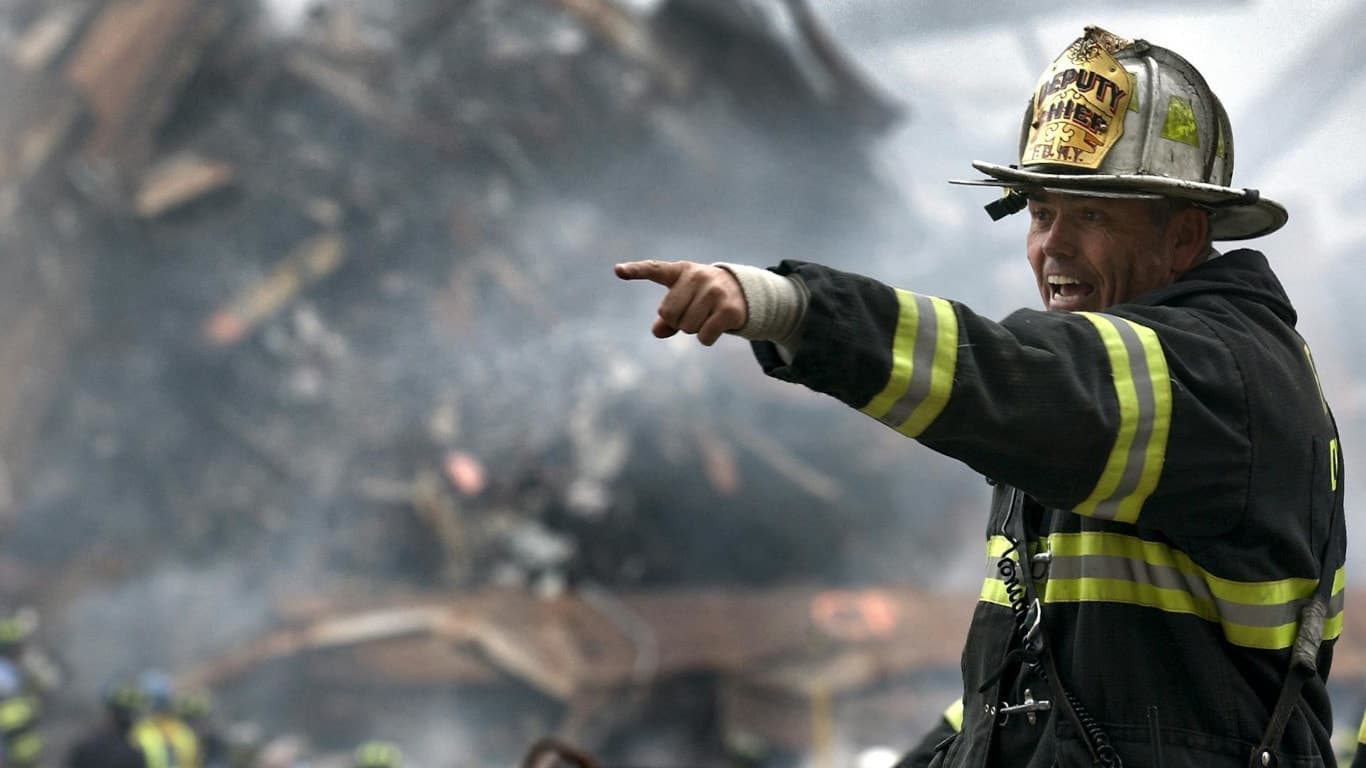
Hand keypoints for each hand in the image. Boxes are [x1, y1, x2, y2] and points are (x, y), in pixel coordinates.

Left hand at [614, 260, 746, 345]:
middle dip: (677, 321)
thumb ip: (666, 317)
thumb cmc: (703, 296)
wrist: (743, 292)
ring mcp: (714, 292)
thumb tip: (658, 331)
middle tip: (693, 311)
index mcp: (680, 271)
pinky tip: (717, 325)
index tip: (617, 270)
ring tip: (707, 315)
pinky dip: (706, 338)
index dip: (635, 271)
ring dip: (694, 329)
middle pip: (668, 314)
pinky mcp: (728, 309)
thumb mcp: (683, 299)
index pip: (654, 269)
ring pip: (687, 327)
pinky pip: (704, 337)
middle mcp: (697, 277)